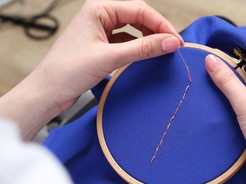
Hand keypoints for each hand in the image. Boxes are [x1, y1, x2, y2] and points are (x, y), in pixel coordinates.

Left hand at [39, 0, 183, 111]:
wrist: (48, 92)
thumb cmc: (67, 71)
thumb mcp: (111, 58)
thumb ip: (143, 48)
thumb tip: (170, 42)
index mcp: (98, 8)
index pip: (140, 9)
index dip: (161, 24)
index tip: (176, 41)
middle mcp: (99, 15)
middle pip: (138, 16)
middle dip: (157, 30)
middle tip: (172, 46)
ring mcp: (100, 29)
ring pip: (133, 28)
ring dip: (148, 38)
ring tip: (161, 51)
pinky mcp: (101, 44)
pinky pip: (126, 40)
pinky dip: (138, 47)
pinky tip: (145, 56)